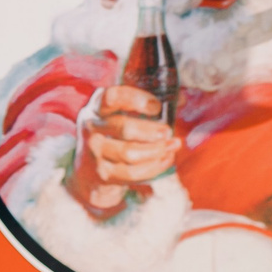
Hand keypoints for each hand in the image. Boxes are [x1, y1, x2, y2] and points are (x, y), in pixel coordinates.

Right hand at [67, 84, 181, 216]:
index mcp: (97, 106)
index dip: (136, 99)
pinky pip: (132, 173)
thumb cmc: (112, 134)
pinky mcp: (103, 174)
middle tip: (167, 132)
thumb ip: (146, 107)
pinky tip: (165, 159)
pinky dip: (153, 167)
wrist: (88, 169)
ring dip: (155, 151)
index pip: (113, 97)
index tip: (156, 106)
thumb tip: (182, 101)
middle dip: (150, 131)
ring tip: (171, 146)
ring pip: (129, 153)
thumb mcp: (119, 114)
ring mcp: (95, 152)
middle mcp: (91, 127)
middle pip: (124, 128)